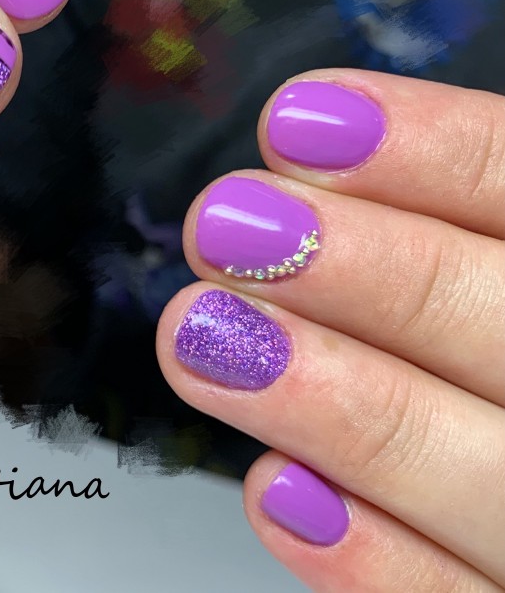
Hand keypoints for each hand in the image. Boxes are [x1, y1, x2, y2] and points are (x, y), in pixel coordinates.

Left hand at [157, 70, 504, 589]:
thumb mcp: (500, 261)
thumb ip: (461, 220)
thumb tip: (319, 140)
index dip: (429, 153)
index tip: (298, 123)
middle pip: (503, 325)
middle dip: (364, 269)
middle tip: (225, 224)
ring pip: (473, 473)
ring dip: (330, 401)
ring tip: (198, 334)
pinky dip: (371, 560)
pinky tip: (275, 491)